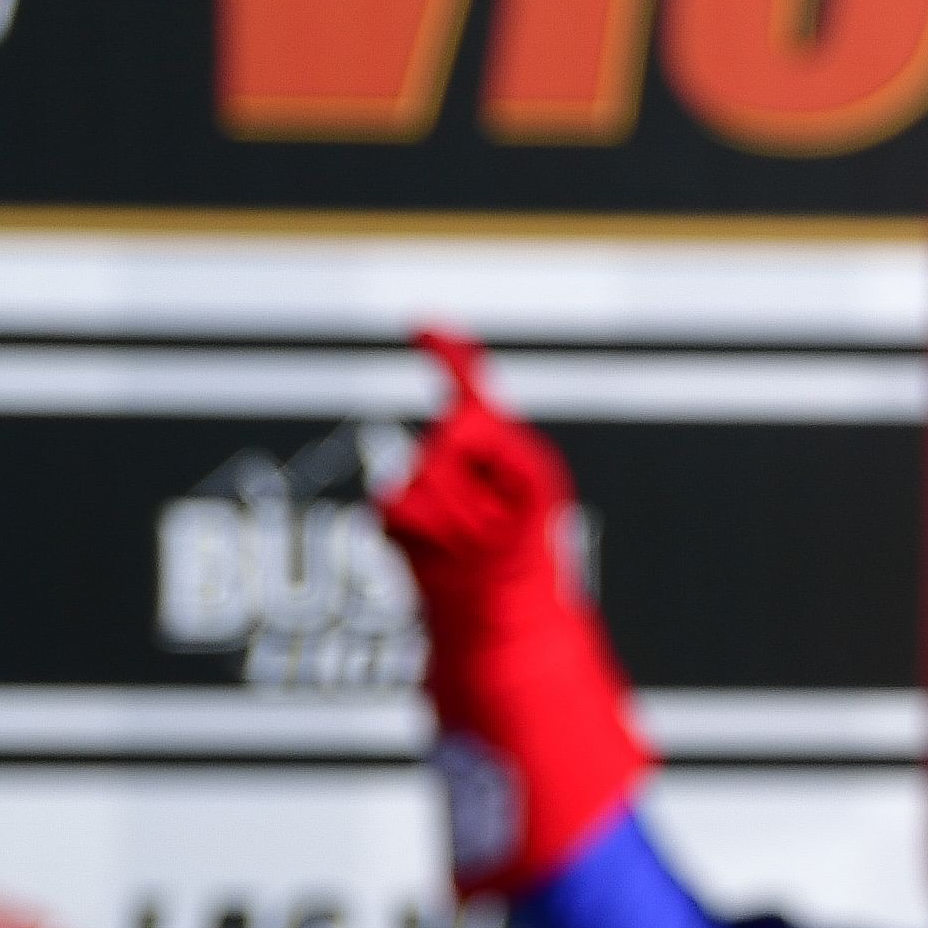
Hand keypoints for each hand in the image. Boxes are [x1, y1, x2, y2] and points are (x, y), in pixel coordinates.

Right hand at [373, 331, 582, 603]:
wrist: (496, 602)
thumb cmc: (525, 543)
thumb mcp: (533, 484)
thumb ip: (499, 443)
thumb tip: (448, 433)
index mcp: (493, 439)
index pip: (466, 380)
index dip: (445, 350)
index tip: (421, 326)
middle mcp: (450, 451)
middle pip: (447, 438)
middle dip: (472, 477)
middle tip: (492, 518)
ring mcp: (419, 479)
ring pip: (422, 476)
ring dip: (453, 511)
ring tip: (472, 537)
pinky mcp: (393, 511)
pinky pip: (397, 506)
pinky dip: (425, 529)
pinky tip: (443, 545)